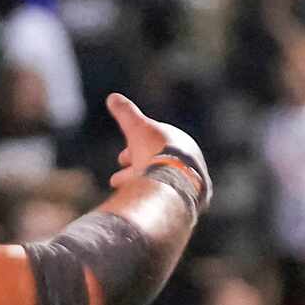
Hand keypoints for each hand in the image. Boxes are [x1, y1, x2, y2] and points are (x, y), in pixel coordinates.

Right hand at [105, 92, 210, 210]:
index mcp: (180, 142)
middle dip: (134, 171)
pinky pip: (168, 201)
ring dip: (140, 188)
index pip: (154, 145)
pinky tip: (143, 208)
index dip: (134, 150)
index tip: (121, 158)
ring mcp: (192, 183)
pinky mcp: (192, 202)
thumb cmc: (156, 152)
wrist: (174, 182)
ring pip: (162, 186)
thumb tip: (112, 97)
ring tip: (123, 197)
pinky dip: (154, 201)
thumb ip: (126, 112)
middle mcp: (189, 162)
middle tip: (116, 180)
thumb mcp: (137, 127)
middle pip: (156, 166)